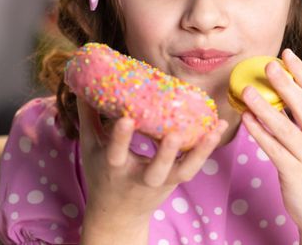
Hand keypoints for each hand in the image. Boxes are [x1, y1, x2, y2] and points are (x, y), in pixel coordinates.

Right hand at [76, 98, 227, 235]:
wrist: (117, 215)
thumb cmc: (102, 175)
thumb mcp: (90, 149)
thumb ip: (89, 118)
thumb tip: (84, 87)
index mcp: (114, 169)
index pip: (116, 154)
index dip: (121, 138)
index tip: (126, 118)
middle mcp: (139, 179)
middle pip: (156, 171)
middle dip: (165, 155)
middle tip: (173, 134)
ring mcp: (161, 182)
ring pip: (183, 171)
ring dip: (201, 151)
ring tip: (216, 129)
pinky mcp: (176, 181)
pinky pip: (194, 167)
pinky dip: (206, 149)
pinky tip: (218, 128)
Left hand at [241, 49, 301, 233]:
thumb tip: (280, 92)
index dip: (301, 71)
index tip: (286, 53)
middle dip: (286, 83)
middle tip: (268, 64)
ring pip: (285, 127)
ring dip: (265, 107)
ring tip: (247, 90)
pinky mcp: (295, 173)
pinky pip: (273, 149)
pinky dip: (259, 132)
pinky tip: (245, 119)